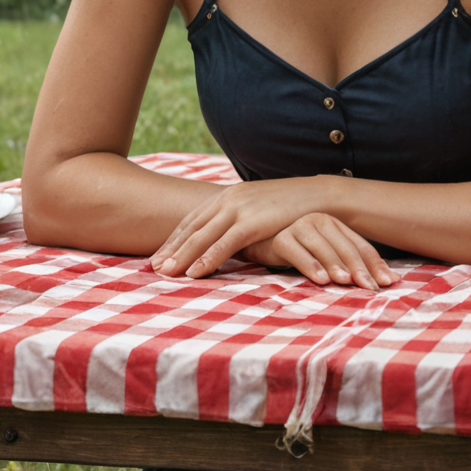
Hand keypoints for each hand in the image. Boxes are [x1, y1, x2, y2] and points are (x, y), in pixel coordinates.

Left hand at [150, 175, 339, 277]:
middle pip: (192, 228)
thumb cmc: (289, 206)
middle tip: (153, 269)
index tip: (158, 257)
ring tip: (166, 275)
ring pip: (203, 236)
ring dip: (182, 256)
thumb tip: (224, 235)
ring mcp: (240, 208)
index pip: (193, 220)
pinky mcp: (254, 221)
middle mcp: (228, 199)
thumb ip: (238, 218)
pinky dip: (207, 258)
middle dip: (171, 249)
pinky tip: (195, 273)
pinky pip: (225, 243)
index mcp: (227, 195)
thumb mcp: (258, 208)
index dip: (173, 240)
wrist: (318, 196)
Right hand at [243, 213, 392, 290]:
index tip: (389, 283)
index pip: (360, 244)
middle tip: (372, 287)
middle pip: (345, 246)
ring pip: (323, 247)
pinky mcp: (280, 237)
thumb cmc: (299, 250)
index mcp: (335, 223)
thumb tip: (391, 279)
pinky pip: (298, 252)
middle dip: (360, 268)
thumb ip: (352, 263)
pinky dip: (310, 265)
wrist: (259, 240)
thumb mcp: (327, 256)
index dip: (375, 264)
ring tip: (347, 283)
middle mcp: (319, 220)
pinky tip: (320, 279)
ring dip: (336, 266)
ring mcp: (299, 226)